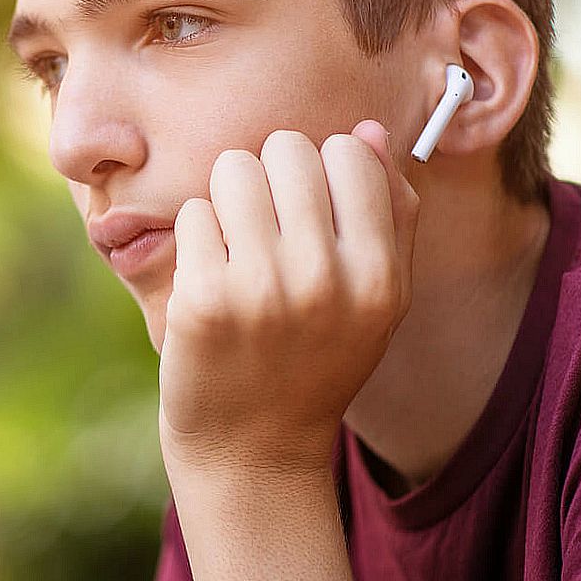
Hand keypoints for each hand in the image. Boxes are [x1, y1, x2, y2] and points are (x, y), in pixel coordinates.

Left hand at [158, 121, 417, 474]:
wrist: (251, 450)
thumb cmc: (315, 361)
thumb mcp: (375, 300)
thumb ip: (387, 213)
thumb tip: (365, 130)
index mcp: (379, 276)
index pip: (348, 153)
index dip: (322, 171)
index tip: (310, 212)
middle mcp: (326, 279)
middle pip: (287, 149)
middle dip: (270, 177)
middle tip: (266, 230)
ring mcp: (261, 288)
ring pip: (233, 168)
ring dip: (228, 199)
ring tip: (238, 248)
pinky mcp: (203, 298)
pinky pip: (194, 211)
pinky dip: (197, 237)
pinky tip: (211, 279)